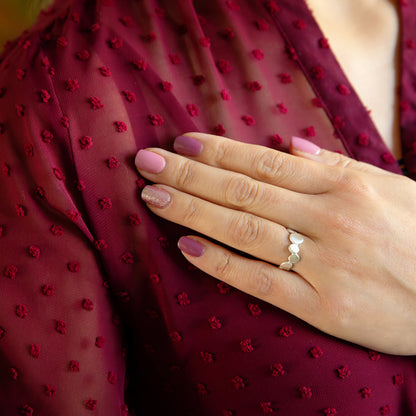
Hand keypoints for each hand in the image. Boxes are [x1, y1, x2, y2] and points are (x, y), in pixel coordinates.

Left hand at [135, 133, 415, 354]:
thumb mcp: (389, 188)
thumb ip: (336, 167)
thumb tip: (288, 148)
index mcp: (343, 187)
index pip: (265, 163)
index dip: (220, 151)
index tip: (182, 142)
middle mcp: (328, 220)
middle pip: (244, 191)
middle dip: (190, 175)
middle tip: (147, 163)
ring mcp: (322, 264)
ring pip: (244, 230)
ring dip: (194, 211)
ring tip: (155, 198)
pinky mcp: (322, 306)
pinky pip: (261, 280)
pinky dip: (220, 263)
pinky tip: (187, 247)